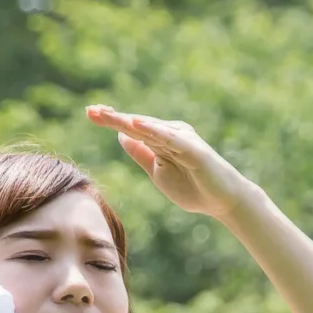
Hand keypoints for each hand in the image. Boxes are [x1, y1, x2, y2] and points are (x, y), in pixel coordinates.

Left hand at [87, 104, 256, 219]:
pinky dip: (153, 130)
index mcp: (161, 141)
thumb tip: (121, 136)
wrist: (223, 201)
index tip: (89, 112)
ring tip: (106, 114)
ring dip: (128, 121)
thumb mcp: (158, 172)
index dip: (111, 120)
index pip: (131, 128)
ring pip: (150, 128)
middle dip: (114, 117)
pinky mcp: (193, 149)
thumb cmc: (193, 188)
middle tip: (91, 110)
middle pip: (137, 124)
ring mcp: (182, 140)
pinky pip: (170, 138)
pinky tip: (136, 123)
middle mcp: (170, 135)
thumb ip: (142, 154)